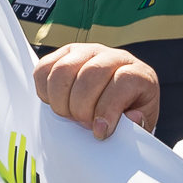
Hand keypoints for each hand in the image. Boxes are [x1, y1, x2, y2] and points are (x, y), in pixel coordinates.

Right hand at [35, 43, 160, 141]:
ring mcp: (87, 52)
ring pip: (63, 70)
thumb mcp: (138, 124)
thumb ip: (136, 124)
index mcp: (138, 73)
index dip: (108, 109)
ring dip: (61, 100)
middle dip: (81, 107)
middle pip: (90, 74)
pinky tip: (57, 103)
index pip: (122, 81)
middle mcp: (113, 57)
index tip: (99, 130)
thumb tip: (132, 117)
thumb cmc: (127, 113)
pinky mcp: (64, 54)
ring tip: (69, 115)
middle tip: (82, 123)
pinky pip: (44, 69)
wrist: (117, 100)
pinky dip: (44, 91)